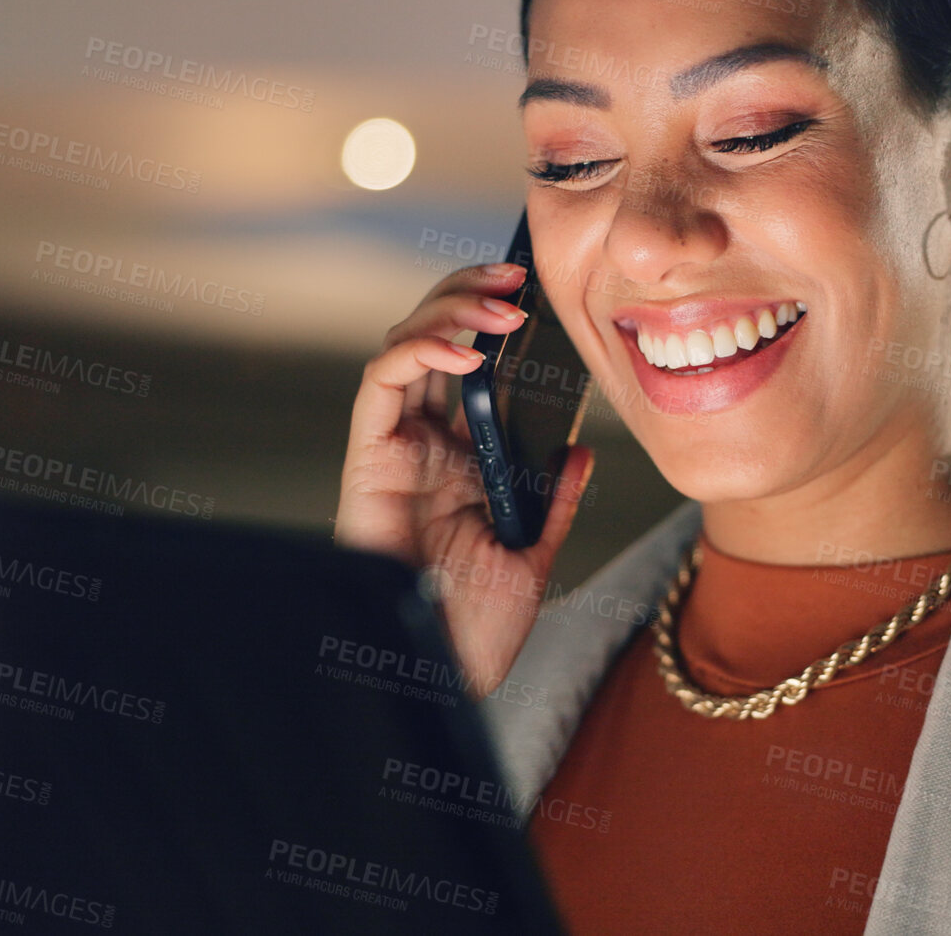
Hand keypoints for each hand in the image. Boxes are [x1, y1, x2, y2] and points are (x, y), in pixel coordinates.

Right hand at [334, 262, 595, 698]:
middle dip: (472, 295)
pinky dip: (421, 350)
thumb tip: (581, 448)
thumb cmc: (475, 630)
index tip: (542, 296)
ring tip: (502, 305)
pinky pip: (382, 382)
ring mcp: (394, 448)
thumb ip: (552, 499)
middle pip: (435, 339)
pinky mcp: (369, 457)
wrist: (439, 674)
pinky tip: (467, 349)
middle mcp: (424, 445)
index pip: (473, 367)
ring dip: (451, 310)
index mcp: (462, 460)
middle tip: (519, 276)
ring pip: (406, 344)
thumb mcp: (534, 553)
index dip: (496, 323)